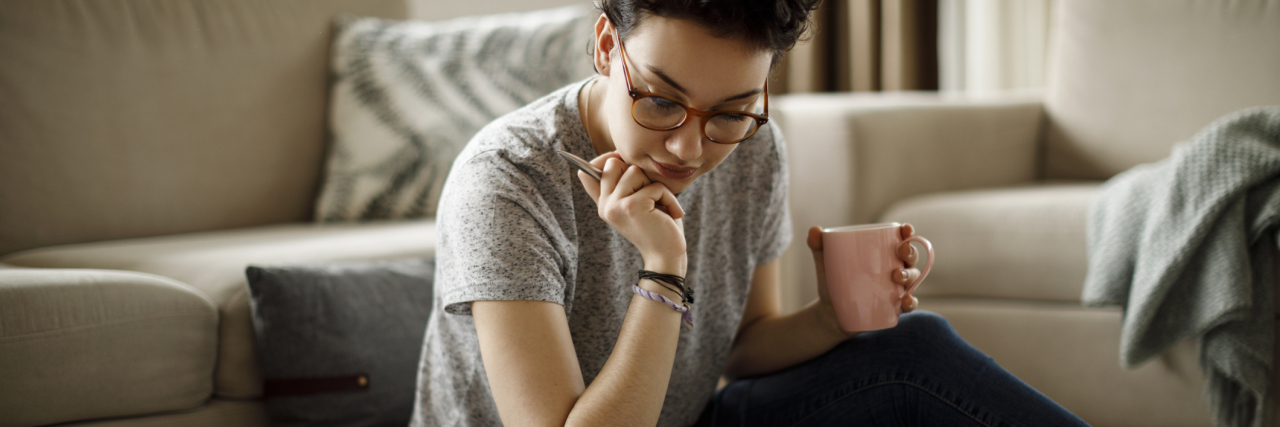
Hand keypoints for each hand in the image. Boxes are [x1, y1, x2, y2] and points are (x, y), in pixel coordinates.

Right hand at [577, 152, 686, 273]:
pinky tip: (671, 214)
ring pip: (635, 171)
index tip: (621, 160)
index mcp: (603, 204)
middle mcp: (605, 205)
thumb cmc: (657, 227)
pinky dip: (669, 198)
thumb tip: (605, 160)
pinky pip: (655, 186)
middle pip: (614, 163)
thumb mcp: (636, 203)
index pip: (588, 172)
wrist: (666, 256)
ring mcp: (615, 206)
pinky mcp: (632, 207)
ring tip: (660, 206)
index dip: (606, 159)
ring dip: (656, 187)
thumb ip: (621, 185)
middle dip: (638, 173)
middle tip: (649, 195)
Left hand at [807, 224, 921, 335]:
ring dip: (910, 276)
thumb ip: (819, 246)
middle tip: (901, 252)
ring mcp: (896, 288)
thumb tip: (814, 230)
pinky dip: (911, 302)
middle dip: (911, 252)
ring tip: (897, 276)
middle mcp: (894, 268)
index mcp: (882, 253)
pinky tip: (905, 301)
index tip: (905, 229)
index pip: (900, 239)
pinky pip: (908, 304)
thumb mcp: (825, 264)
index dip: (907, 232)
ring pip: (912, 279)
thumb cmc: (833, 282)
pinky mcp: (893, 306)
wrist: (829, 313)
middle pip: (910, 257)